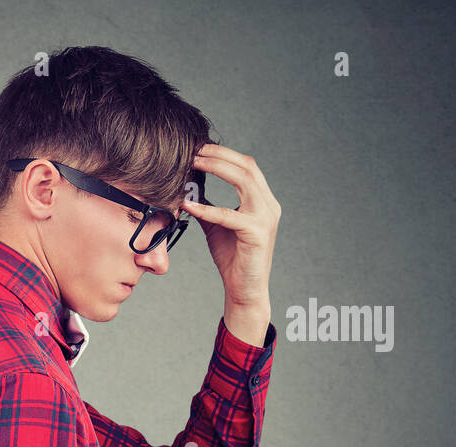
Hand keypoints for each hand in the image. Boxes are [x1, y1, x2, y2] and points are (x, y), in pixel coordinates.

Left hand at [184, 143, 280, 311]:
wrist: (244, 288)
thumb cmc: (232, 257)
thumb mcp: (217, 226)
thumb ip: (207, 206)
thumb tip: (187, 189)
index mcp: (262, 200)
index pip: (246, 167)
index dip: (224, 154)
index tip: (200, 149)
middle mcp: (268, 205)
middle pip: (247, 167)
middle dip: (220, 155)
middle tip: (194, 150)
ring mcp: (265, 218)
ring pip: (244, 181)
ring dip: (218, 169)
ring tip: (194, 164)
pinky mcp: (257, 234)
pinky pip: (230, 215)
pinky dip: (208, 209)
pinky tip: (189, 205)